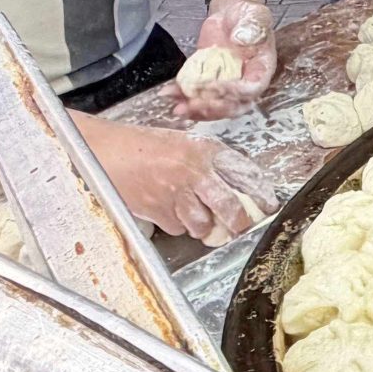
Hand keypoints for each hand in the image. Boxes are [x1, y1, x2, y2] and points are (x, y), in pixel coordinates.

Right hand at [78, 116, 267, 243]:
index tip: (268, 204)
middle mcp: (195, 172)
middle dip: (239, 222)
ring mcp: (177, 194)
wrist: (105, 151)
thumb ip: (209, 162)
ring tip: (194, 214)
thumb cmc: (142, 146)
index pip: (245, 174)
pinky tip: (168, 209)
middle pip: (230, 207)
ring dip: (203, 225)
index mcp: (205, 150)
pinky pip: (178, 227)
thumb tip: (236, 184)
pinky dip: (176, 224)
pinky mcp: (159, 211)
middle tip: (241, 226)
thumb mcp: (183, 144)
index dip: (260, 193)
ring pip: (203, 224)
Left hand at [174, 0, 277, 120]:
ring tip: (178, 107)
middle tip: (193, 105)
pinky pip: (197, 94)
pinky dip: (183, 96)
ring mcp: (225, 84)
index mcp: (261, 68)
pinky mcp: (207, 80)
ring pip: (213, 105)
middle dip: (212, 108)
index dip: (234, 92)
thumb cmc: (248, 15)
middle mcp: (245, 81)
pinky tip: (170, 93)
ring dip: (195, 109)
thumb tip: (240, 40)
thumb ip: (251, 28)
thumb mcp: (254, 16)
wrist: (231, 14)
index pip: (251, 88)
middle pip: (232, 105)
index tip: (215, 87)